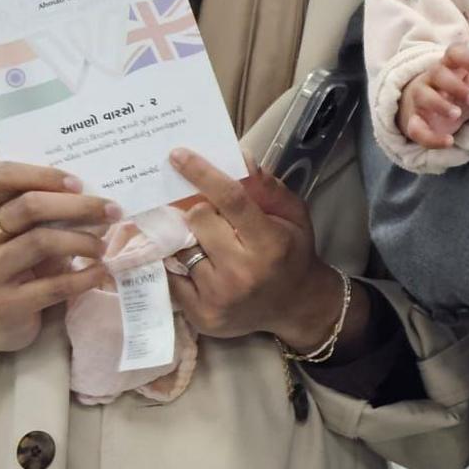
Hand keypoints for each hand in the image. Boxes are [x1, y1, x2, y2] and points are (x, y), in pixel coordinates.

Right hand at [0, 163, 120, 358]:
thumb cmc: (17, 265)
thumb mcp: (25, 234)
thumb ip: (50, 212)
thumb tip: (103, 200)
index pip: (2, 175)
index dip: (43, 174)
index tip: (79, 184)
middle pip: (29, 206)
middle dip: (79, 206)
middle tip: (113, 211)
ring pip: (40, 242)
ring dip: (82, 241)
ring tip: (103, 247)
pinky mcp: (2, 304)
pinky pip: (51, 286)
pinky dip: (83, 277)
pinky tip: (99, 272)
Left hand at [168, 148, 357, 351]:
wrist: (295, 306)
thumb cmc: (293, 253)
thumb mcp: (293, 215)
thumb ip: (266, 187)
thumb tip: (239, 157)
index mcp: (269, 243)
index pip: (231, 199)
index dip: (203, 174)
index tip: (178, 155)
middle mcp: (242, 271)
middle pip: (198, 220)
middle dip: (199, 211)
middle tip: (209, 215)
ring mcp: (218, 296)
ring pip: (180, 249)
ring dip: (189, 240)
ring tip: (207, 244)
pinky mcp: (201, 314)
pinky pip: (173, 277)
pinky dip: (180, 266)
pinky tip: (198, 264)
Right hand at [402, 44, 468, 147]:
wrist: (429, 114)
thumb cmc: (457, 95)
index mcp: (449, 66)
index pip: (454, 53)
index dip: (467, 58)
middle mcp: (431, 79)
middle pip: (437, 73)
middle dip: (456, 85)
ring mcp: (420, 99)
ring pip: (423, 96)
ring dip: (440, 104)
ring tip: (457, 114)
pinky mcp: (414, 121)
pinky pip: (416, 129)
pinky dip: (431, 137)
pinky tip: (448, 141)